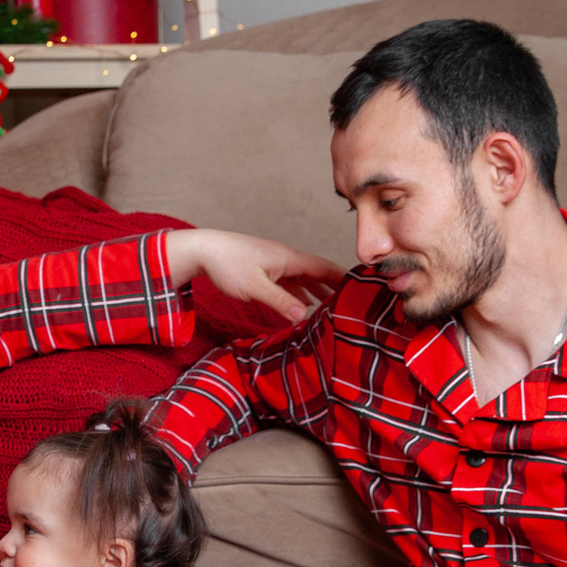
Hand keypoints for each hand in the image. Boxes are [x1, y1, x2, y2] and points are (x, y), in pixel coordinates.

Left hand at [164, 228, 343, 324]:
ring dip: (318, 292)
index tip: (362, 288)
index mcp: (290, 259)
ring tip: (333, 307)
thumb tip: (304, 316)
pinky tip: (303, 305)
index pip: (325, 267)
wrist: (204, 251)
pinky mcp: (265, 272)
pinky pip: (290, 283)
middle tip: (352, 304)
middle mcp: (287, 260)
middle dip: (335, 288)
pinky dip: (300, 294)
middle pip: (318, 274)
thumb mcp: (255, 287)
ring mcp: (276, 265)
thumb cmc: (228, 265)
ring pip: (304, 279)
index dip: (344, 277)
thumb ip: (280, 301)